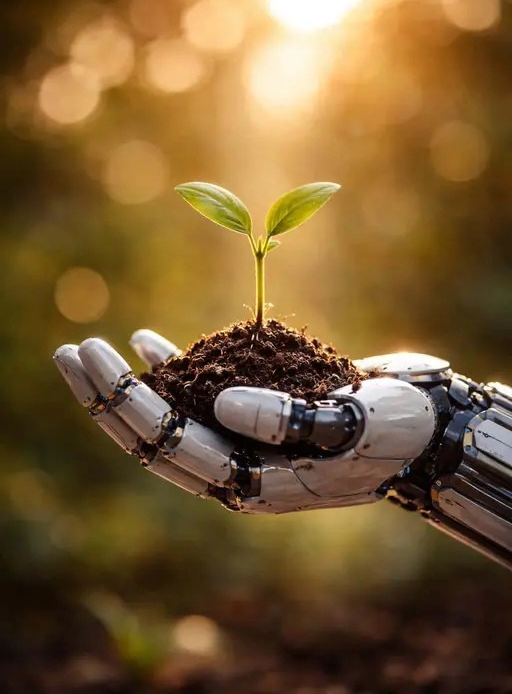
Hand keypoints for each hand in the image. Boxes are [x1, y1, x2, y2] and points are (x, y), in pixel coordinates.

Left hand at [54, 332, 435, 513]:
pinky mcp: (253, 414)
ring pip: (170, 420)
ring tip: (90, 348)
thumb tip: (221, 404)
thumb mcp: (358, 427)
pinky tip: (146, 343)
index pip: (177, 450)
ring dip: (129, 387)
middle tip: (71, 353)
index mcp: (258, 485)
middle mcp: (240, 467)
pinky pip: (201, 395)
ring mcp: (243, 442)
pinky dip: (173, 369)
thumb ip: (294, 422)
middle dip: (110, 399)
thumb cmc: (397, 430)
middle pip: (157, 441)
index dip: (132, 408)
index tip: (97, 363)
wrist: (420, 425)